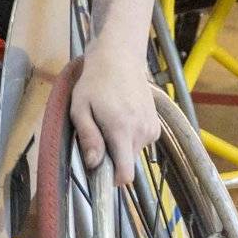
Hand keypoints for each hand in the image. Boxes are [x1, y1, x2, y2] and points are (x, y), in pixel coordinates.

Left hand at [67, 40, 159, 186]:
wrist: (120, 58)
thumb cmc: (95, 82)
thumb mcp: (80, 107)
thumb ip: (88, 137)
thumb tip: (94, 164)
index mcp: (122, 129)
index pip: (126, 173)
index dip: (113, 179)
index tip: (100, 173)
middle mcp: (142, 132)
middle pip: (127, 162)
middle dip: (113, 156)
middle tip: (98, 133)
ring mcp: (152, 128)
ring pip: (134, 152)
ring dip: (121, 144)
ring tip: (109, 120)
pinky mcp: (157, 124)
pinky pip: (141, 141)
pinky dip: (131, 136)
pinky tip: (122, 116)